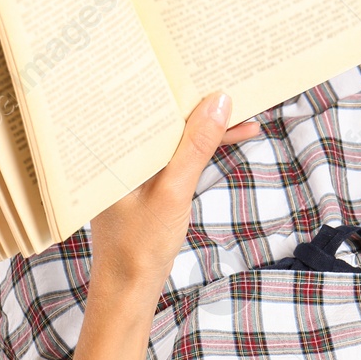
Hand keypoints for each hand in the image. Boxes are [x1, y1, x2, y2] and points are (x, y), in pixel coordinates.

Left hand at [88, 92, 259, 306]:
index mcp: (113, 148)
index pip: (145, 103)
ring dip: (210, 125)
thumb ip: (195, 147)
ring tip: (247, 110)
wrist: (129, 290)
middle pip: (164, 115)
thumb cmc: (139, 246)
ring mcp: (138, 165)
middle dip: (198, 101)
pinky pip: (182, 153)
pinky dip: (206, 147)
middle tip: (232, 80)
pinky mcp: (153, 179)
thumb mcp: (173, 192)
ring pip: (177, 134)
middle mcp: (122, 151)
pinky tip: (237, 136)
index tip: (208, 70)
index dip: (177, 84)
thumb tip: (219, 102)